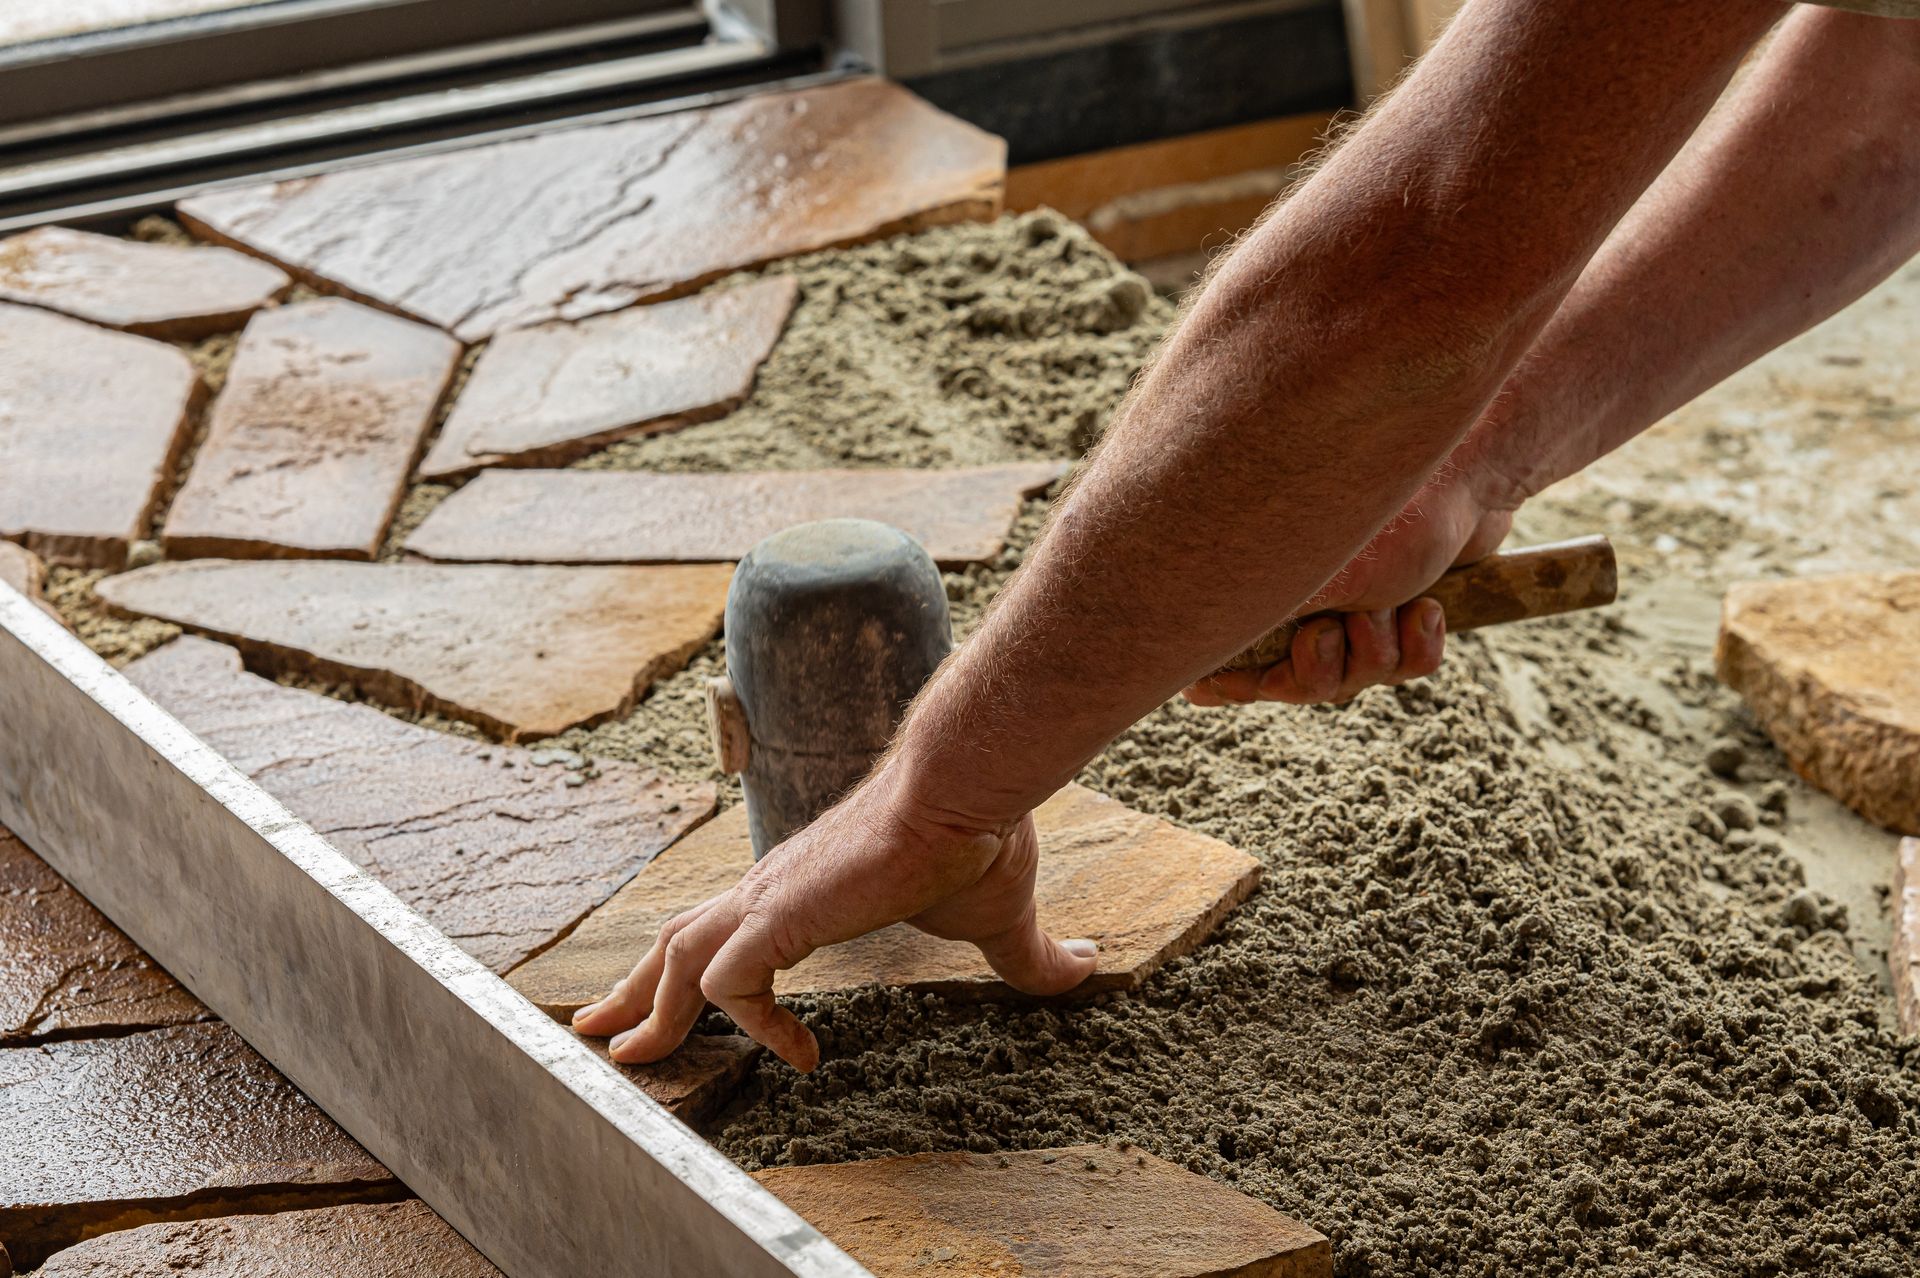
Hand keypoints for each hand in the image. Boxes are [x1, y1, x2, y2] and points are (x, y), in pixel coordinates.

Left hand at [569, 767, 1097, 1070]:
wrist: (968, 788)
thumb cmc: (978, 836)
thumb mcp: (1002, 917)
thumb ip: (1031, 953)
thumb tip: (1088, 968)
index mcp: (807, 887)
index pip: (731, 930)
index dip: (734, 990)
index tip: (799, 1056)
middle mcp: (773, 888)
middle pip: (678, 940)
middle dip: (638, 991)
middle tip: (602, 1033)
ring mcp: (771, 897)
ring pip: (678, 956)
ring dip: (647, 1008)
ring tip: (621, 1055)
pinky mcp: (781, 914)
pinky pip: (731, 985)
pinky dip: (749, 1024)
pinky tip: (799, 1055)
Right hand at [1183, 473, 1514, 705]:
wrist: (1470, 476)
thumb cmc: (1390, 514)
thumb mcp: (1318, 573)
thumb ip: (1261, 616)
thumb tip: (1199, 671)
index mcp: (1268, 584)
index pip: (1227, 655)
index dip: (1223, 680)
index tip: (1212, 689)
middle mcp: (1306, 599)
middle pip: (1293, 683)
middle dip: (1316, 670)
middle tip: (1329, 634)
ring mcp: (1355, 608)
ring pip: (1354, 679)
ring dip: (1377, 651)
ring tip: (1394, 607)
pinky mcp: (1404, 615)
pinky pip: (1407, 669)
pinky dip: (1420, 645)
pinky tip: (1428, 609)